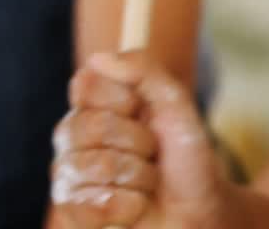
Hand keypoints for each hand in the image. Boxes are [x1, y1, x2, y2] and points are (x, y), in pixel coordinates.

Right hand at [51, 53, 237, 228]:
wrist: (199, 208)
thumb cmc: (185, 156)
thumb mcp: (175, 102)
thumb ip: (143, 69)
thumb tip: (97, 58)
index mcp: (93, 104)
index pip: (86, 85)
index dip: (124, 100)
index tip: (144, 111)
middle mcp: (74, 135)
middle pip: (92, 127)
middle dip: (139, 143)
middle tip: (152, 153)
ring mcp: (69, 173)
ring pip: (97, 167)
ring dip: (139, 177)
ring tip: (147, 182)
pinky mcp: (73, 209)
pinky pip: (94, 203)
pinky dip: (130, 205)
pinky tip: (137, 205)